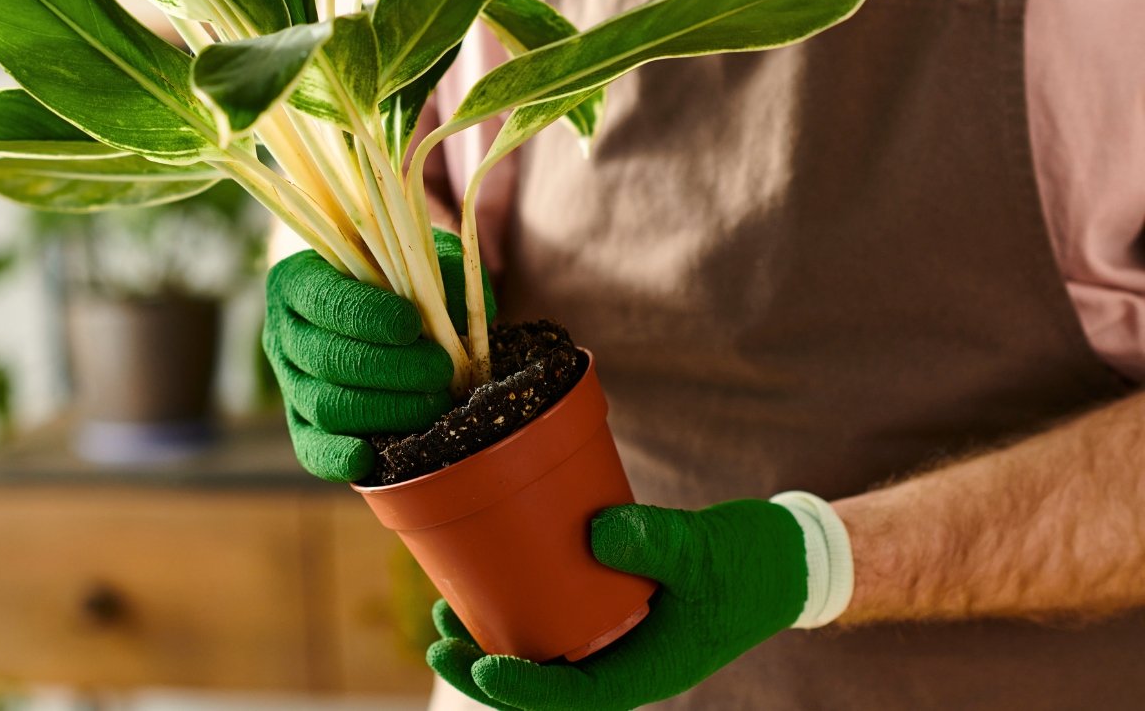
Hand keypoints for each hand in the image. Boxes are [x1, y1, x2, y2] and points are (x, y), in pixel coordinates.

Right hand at [263, 230, 493, 481]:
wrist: (376, 312)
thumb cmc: (394, 276)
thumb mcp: (415, 255)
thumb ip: (441, 267)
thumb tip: (466, 301)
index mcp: (296, 282)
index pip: (324, 300)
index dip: (367, 316)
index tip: (411, 326)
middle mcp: (282, 334)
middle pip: (326, 359)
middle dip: (389, 369)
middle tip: (440, 371)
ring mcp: (289, 383)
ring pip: (324, 405)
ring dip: (384, 409)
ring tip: (434, 404)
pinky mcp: (301, 424)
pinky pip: (310, 448)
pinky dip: (336, 457)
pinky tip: (368, 459)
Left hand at [428, 500, 808, 709]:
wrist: (784, 556)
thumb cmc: (753, 561)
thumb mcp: (706, 549)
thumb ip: (656, 542)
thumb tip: (596, 529)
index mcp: (650, 669)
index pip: (577, 697)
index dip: (526, 689)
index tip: (482, 664)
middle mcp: (626, 660)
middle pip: (545, 684)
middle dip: (486, 670)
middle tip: (437, 640)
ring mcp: (617, 637)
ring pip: (543, 653)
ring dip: (492, 640)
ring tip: (442, 616)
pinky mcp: (611, 608)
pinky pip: (556, 622)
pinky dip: (519, 611)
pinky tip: (486, 585)